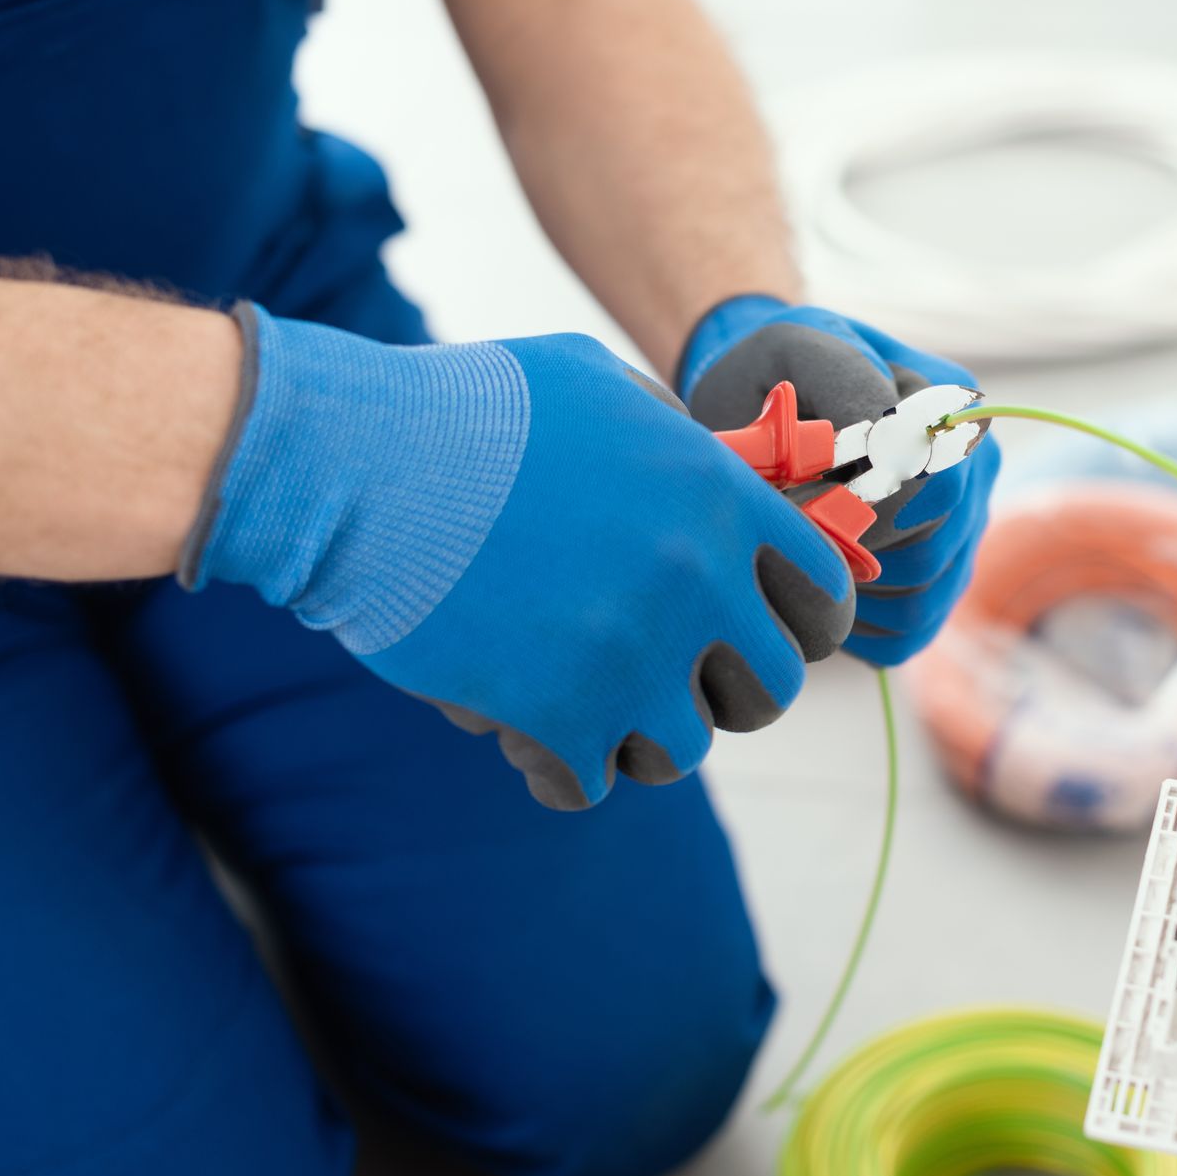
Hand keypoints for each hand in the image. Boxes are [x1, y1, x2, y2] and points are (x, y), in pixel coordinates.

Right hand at [184, 304, 854, 809]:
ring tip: (583, 699)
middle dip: (723, 693)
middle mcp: (696, 580)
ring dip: (636, 735)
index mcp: (719, 498)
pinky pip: (589, 784)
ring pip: (683, 751)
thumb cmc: (469, 414)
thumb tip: (741, 487)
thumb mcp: (599, 391)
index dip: (798, 625)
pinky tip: (522, 728)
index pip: (825, 599)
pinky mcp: (558, 718)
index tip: (754, 632)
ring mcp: (631, 655)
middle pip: (770, 691)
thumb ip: (683, 449)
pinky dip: (559, 768)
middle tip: (665, 677)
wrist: (351, 465)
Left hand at [676, 295, 999, 666]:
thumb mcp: (797, 350)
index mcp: (954, 408)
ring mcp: (964, 532)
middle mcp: (976, 472)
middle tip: (785, 526)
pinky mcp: (939, 583)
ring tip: (798, 547)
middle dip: (844, 551)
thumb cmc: (774, 370)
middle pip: (928, 555)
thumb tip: (886, 454)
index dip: (859, 509)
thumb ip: (843, 382)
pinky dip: (856, 626)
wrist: (762, 400)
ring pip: (921, 602)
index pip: (932, 490)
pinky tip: (818, 581)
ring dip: (847, 590)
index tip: (791, 496)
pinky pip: (909, 635)